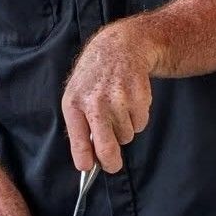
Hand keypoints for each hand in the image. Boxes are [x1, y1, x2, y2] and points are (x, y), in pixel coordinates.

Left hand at [61, 20, 156, 173]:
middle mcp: (96, 103)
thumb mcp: (76, 94)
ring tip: (119, 108)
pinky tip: (130, 101)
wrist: (119, 47)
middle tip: (113, 165)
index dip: (84, 160)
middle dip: (111, 163)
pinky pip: (141, 124)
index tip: (88, 168)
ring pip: (127, 136)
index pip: (79, 141)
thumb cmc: (95, 78)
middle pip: (107, 147)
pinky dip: (137, 119)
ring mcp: (119, 100)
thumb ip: (79, 125)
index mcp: (75, 104)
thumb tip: (88, 158)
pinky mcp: (139, 97)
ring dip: (125, 130)